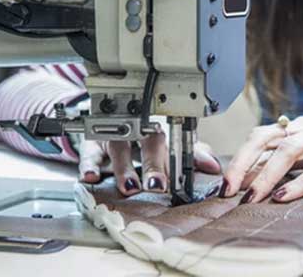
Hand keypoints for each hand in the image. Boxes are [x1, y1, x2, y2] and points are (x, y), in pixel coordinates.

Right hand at [78, 132, 220, 195]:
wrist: (111, 115)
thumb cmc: (144, 134)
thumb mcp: (168, 142)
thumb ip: (191, 154)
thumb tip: (214, 166)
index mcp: (160, 130)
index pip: (172, 144)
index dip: (176, 160)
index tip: (181, 179)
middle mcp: (138, 130)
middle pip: (147, 145)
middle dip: (153, 165)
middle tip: (157, 185)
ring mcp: (114, 136)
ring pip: (119, 149)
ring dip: (124, 168)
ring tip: (130, 186)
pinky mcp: (92, 143)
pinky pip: (89, 154)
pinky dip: (89, 165)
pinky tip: (92, 176)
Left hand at [221, 108, 302, 202]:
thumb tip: (270, 179)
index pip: (262, 136)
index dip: (239, 157)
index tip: (224, 183)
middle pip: (267, 137)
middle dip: (241, 162)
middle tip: (226, 190)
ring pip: (291, 149)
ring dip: (266, 174)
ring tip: (249, 196)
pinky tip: (285, 196)